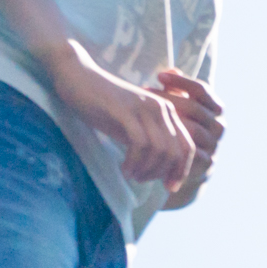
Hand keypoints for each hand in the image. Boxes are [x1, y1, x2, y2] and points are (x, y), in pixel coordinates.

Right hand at [44, 43, 201, 194]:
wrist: (79, 79)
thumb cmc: (104, 106)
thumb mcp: (133, 127)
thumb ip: (150, 145)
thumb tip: (162, 173)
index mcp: (167, 112)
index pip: (187, 147)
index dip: (182, 171)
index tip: (169, 187)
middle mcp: (162, 108)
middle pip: (175, 152)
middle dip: (161, 173)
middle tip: (141, 180)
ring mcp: (145, 108)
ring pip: (159, 150)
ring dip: (146, 170)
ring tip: (131, 174)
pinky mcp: (126, 110)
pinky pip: (140, 144)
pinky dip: (134, 162)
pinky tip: (124, 168)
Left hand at [151, 68, 223, 209]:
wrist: (188, 168)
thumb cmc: (181, 129)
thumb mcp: (181, 108)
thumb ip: (177, 90)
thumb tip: (172, 67)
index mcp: (216, 109)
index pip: (202, 90)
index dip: (181, 81)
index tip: (159, 75)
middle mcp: (219, 126)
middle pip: (194, 108)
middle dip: (168, 99)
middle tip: (145, 93)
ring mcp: (215, 145)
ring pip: (191, 129)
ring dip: (166, 121)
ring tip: (144, 114)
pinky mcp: (207, 164)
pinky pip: (189, 151)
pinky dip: (169, 143)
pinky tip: (151, 136)